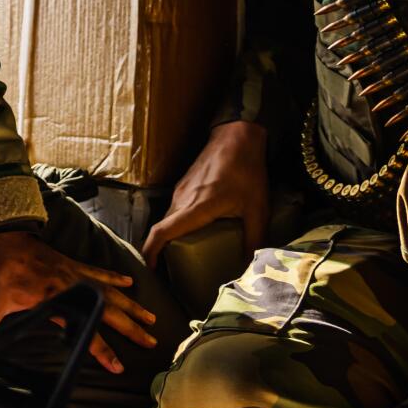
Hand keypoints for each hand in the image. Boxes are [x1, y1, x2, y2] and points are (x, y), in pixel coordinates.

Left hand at [0, 230, 156, 372]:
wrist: (1, 236)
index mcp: (54, 299)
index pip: (84, 330)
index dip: (102, 350)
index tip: (118, 366)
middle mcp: (70, 286)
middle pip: (108, 310)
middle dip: (131, 328)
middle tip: (152, 342)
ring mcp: (74, 274)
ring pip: (111, 292)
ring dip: (132, 305)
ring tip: (152, 319)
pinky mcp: (72, 264)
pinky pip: (99, 271)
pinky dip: (115, 277)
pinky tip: (131, 281)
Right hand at [143, 120, 269, 268]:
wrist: (238, 136)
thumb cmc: (246, 171)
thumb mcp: (257, 208)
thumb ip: (255, 237)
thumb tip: (253, 264)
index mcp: (195, 207)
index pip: (162, 232)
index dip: (151, 252)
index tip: (151, 269)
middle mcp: (182, 199)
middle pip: (162, 229)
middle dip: (159, 251)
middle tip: (168, 271)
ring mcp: (181, 190)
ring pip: (168, 218)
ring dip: (168, 237)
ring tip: (178, 255)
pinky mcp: (184, 184)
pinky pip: (174, 209)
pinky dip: (176, 225)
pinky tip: (191, 231)